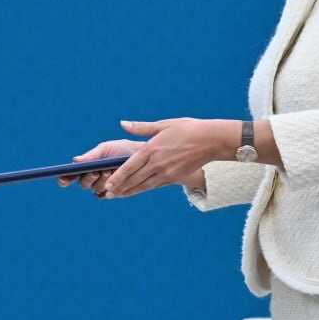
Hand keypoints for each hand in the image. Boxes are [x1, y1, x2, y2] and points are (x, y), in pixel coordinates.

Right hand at [57, 139, 143, 193]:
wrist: (142, 156)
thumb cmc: (122, 150)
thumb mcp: (105, 149)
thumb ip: (91, 156)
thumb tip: (75, 160)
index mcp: (87, 166)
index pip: (71, 175)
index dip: (65, 178)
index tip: (63, 178)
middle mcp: (93, 178)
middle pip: (83, 184)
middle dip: (88, 178)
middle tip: (96, 171)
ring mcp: (103, 187)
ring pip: (95, 189)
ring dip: (100, 181)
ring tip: (109, 171)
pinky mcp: (115, 193)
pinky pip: (107, 195)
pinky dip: (109, 189)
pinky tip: (114, 182)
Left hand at [104, 118, 230, 197]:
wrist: (211, 141)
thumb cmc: (187, 129)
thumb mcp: (163, 124)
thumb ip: (141, 127)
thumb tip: (122, 123)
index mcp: (152, 148)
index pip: (130, 165)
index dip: (118, 176)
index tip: (108, 183)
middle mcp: (157, 163)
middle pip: (135, 178)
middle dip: (120, 187)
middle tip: (107, 193)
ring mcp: (166, 172)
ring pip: (144, 185)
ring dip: (129, 191)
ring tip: (117, 196)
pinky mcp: (174, 178)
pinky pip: (155, 185)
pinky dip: (143, 189)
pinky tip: (136, 191)